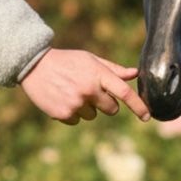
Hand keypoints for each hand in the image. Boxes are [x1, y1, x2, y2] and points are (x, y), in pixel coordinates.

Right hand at [20, 48, 150, 123]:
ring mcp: (76, 103)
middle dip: (105, 103)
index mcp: (98, 74)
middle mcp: (89, 90)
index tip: (147, 117)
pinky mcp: (63, 114)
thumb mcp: (90, 60)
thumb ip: (112, 69)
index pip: (124, 93)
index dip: (138, 106)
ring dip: (86, 108)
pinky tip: (62, 99)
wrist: (33, 65)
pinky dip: (71, 113)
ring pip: (93, 116)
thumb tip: (135, 73)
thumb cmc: (67, 61)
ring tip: (71, 92)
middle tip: (89, 91)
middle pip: (112, 109)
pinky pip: (77, 121)